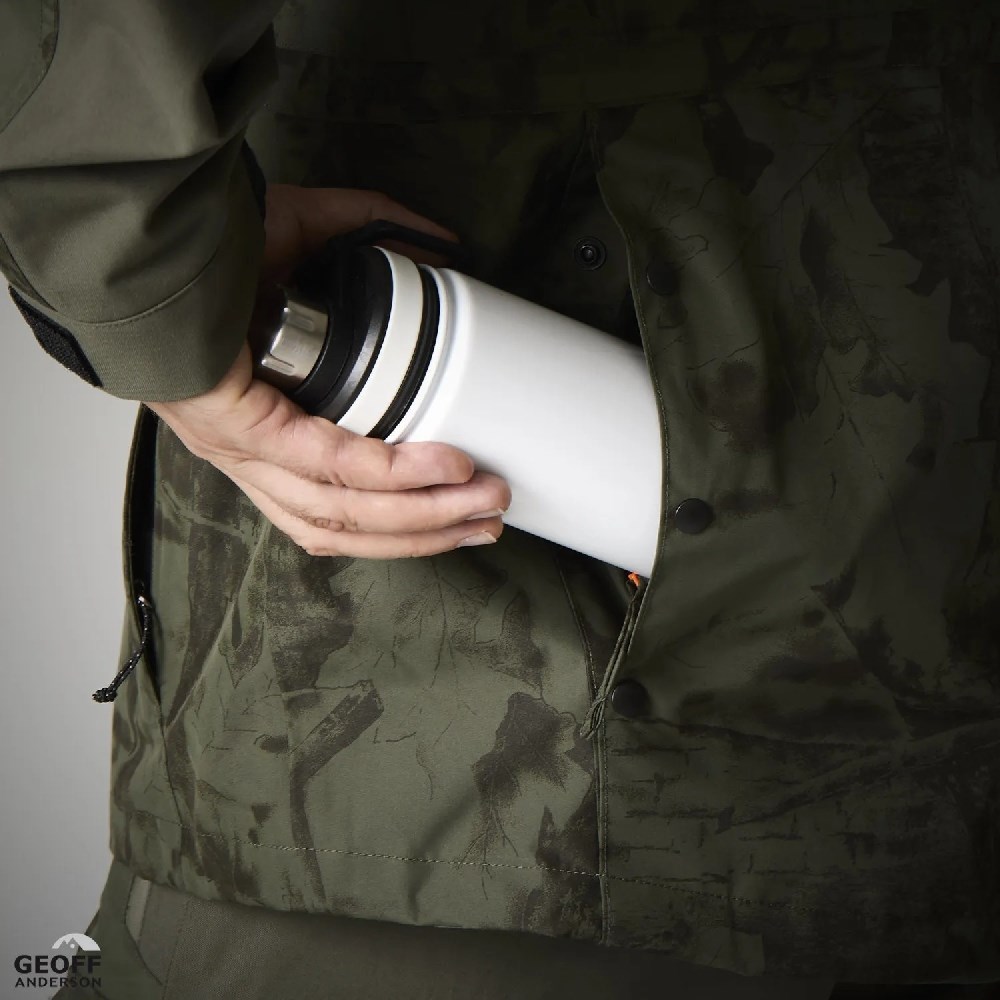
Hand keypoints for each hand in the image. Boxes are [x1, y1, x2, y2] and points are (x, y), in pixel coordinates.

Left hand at [146, 186, 509, 558]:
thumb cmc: (210, 250)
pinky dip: (392, 470)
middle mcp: (253, 459)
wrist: (140, 230)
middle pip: (349, 526)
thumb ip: (376, 235)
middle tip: (491, 516)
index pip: (338, 509)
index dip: (405, 522)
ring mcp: (242, 451)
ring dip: (423, 517)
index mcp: (265, 435)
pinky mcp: (239, 427)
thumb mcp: (310, 241)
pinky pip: (328, 462)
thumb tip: (442, 244)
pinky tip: (444, 465)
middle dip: (430, 530)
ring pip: (343, 514)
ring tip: (483, 503)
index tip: (464, 511)